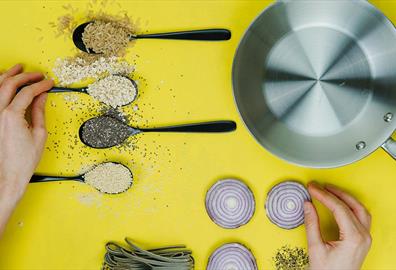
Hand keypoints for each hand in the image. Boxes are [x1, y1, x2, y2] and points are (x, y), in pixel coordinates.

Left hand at [0, 64, 52, 234]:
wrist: (6, 176)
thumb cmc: (22, 161)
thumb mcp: (39, 135)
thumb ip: (39, 112)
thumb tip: (42, 97)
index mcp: (11, 116)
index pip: (27, 92)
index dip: (40, 84)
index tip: (48, 83)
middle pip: (9, 84)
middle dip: (25, 76)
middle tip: (36, 74)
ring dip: (6, 75)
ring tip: (16, 70)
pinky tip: (2, 83)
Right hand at [304, 183, 371, 269]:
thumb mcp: (315, 248)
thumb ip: (312, 224)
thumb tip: (308, 205)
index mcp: (353, 238)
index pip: (339, 208)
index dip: (324, 195)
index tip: (313, 188)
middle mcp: (363, 236)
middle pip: (352, 205)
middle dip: (335, 192)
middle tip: (320, 186)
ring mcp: (365, 238)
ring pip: (360, 209)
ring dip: (345, 198)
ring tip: (330, 190)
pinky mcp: (362, 240)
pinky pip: (361, 217)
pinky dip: (350, 206)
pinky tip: (340, 203)